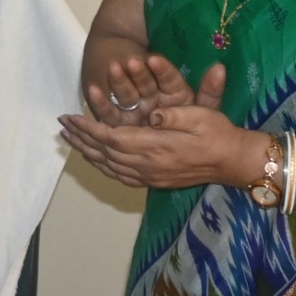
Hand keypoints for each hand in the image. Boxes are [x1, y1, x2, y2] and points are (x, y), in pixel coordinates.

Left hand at [59, 63, 255, 189]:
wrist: (234, 162)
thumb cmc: (218, 134)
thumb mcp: (199, 116)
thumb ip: (172, 115)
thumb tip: (151, 114)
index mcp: (156, 147)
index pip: (111, 139)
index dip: (88, 128)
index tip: (69, 117)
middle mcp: (149, 165)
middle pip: (105, 153)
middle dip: (81, 139)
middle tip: (61, 126)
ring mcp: (151, 176)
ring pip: (110, 167)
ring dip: (88, 153)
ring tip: (71, 141)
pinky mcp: (155, 180)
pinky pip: (121, 175)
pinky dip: (103, 166)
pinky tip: (96, 158)